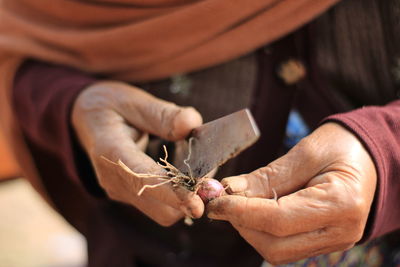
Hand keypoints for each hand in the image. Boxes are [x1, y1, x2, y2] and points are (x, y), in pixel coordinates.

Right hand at [72, 81, 203, 225]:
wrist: (84, 119)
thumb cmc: (109, 105)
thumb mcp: (132, 100)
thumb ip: (161, 113)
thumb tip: (192, 124)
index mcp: (111, 151)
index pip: (144, 180)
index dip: (173, 193)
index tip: (197, 202)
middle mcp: (114, 179)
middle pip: (159, 209)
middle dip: (188, 200)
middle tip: (211, 177)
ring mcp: (120, 190)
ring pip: (161, 211)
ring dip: (185, 199)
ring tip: (200, 172)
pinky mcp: (127, 193)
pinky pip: (157, 204)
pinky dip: (176, 196)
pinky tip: (186, 174)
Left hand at [207, 123, 376, 263]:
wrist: (367, 158)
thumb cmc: (340, 147)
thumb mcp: (304, 153)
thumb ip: (266, 177)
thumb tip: (228, 190)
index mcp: (341, 204)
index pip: (279, 220)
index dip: (241, 211)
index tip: (215, 201)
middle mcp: (340, 232)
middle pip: (276, 245)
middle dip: (242, 224)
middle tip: (224, 201)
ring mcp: (333, 242)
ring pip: (277, 251)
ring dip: (249, 229)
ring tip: (239, 203)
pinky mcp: (323, 243)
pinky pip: (285, 246)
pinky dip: (262, 231)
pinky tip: (255, 210)